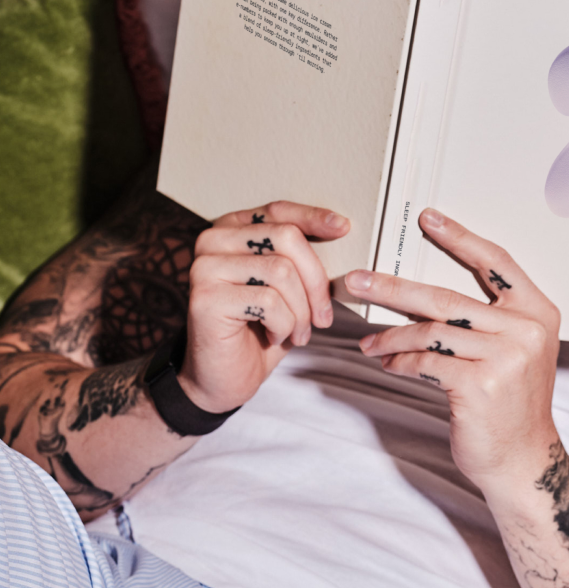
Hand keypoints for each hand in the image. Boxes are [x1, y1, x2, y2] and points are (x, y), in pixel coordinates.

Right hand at [180, 201, 348, 412]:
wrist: (223, 377)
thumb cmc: (260, 330)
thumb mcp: (287, 289)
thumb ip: (300, 259)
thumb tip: (341, 232)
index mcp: (231, 230)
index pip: (278, 210)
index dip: (313, 217)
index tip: (343, 228)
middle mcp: (212, 241)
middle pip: (286, 238)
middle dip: (316, 281)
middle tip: (323, 317)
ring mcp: (205, 268)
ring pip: (282, 272)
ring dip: (302, 311)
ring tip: (298, 333)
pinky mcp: (205, 298)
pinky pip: (269, 303)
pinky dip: (285, 326)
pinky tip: (275, 337)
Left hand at [345, 209, 560, 488]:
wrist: (524, 460)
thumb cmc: (512, 406)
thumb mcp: (516, 352)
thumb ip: (488, 321)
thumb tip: (424, 295)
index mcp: (538, 312)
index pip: (496, 262)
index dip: (460, 238)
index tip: (428, 218)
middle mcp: (525, 330)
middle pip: (447, 296)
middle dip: (393, 288)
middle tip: (357, 281)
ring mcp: (505, 357)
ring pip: (430, 331)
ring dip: (390, 336)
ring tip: (368, 342)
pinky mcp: (480, 385)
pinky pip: (425, 362)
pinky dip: (400, 362)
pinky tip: (388, 364)